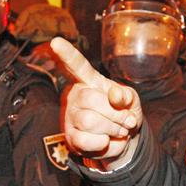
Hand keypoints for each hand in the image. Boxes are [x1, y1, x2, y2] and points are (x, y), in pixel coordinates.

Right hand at [50, 37, 142, 162]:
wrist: (124, 140)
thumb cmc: (124, 113)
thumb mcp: (131, 100)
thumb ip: (125, 94)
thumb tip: (115, 97)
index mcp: (89, 81)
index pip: (77, 65)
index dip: (66, 54)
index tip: (55, 42)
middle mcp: (75, 96)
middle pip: (90, 99)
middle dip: (116, 113)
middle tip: (127, 121)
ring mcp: (71, 117)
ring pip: (89, 121)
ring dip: (112, 128)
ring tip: (119, 130)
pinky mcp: (71, 137)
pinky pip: (86, 140)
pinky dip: (104, 143)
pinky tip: (106, 140)